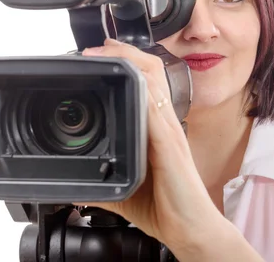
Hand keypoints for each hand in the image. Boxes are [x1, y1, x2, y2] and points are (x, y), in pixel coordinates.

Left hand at [75, 38, 221, 251]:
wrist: (191, 228)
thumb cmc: (167, 206)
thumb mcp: (128, 189)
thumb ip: (107, 184)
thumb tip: (81, 190)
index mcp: (158, 128)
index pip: (147, 82)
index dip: (128, 62)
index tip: (103, 55)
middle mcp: (165, 123)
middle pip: (152, 71)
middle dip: (126, 52)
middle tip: (99, 46)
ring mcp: (169, 131)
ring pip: (155, 81)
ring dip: (131, 61)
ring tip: (106, 51)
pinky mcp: (169, 145)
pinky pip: (156, 110)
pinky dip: (142, 91)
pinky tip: (129, 80)